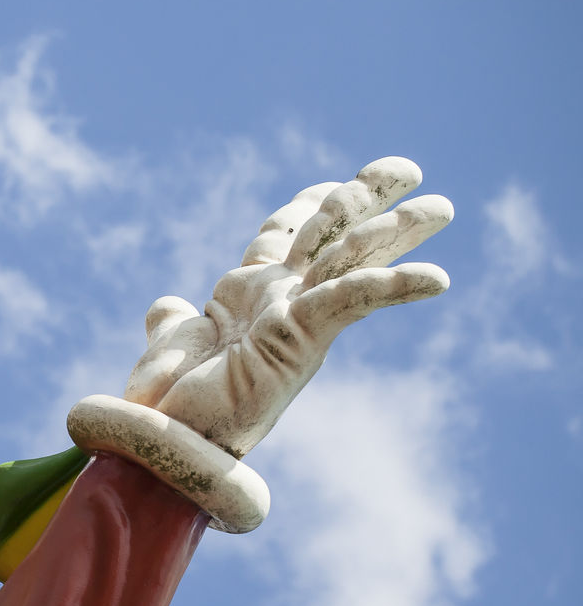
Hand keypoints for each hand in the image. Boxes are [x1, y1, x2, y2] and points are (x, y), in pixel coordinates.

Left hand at [124, 158, 450, 456]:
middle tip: (407, 165)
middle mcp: (280, 303)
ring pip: (349, 258)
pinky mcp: (299, 338)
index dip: (306, 205)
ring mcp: (293, 319)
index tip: (330, 181)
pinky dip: (391, 285)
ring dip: (395, 229)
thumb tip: (165, 307)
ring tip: (443, 207)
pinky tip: (436, 278)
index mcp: (250, 298)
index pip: (284, 236)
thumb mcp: (172, 344)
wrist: (161, 440)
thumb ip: (173, 322)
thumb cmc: (169, 401)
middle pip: (330, 237)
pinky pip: (351, 301)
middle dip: (367, 197)